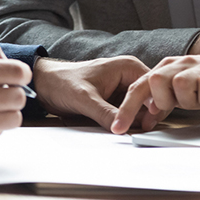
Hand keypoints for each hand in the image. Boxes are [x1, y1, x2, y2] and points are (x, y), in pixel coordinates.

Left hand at [31, 55, 152, 130]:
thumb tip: (123, 129)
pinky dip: (130, 124)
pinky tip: (125, 130)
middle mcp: (130, 77)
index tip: (145, 124)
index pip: (154, 88)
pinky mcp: (118, 102)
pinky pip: (132, 116)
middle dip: (148, 116)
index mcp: (128, 67)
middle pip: (153, 100)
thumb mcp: (84, 99)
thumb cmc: (62, 82)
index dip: (153, 107)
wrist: (45, 85)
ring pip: (143, 110)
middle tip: (139, 131)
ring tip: (132, 132)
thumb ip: (105, 113)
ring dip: (139, 122)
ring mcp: (125, 91)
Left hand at [110, 49, 199, 133]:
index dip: (127, 108)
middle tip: (178, 106)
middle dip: (163, 101)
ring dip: (190, 101)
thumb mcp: (181, 92)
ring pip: (180, 85)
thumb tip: (144, 119)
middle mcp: (178, 64)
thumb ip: (162, 101)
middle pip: (156, 81)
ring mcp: (197, 66)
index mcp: (166, 68)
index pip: (139, 86)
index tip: (118, 129)